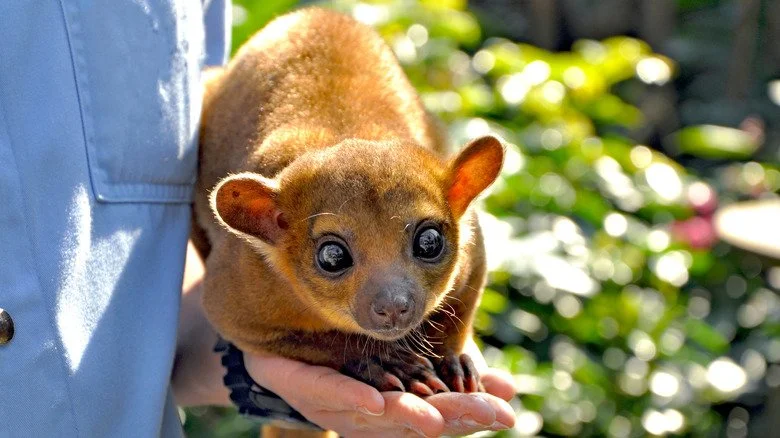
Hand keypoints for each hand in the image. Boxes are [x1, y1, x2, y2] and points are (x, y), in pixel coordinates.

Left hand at [244, 350, 515, 436]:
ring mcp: (335, 402)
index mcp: (395, 411)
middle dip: (450, 417)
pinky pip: (327, 390)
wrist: (281, 344)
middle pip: (412, 420)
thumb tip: (508, 390)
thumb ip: (455, 375)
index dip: (472, 415)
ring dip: (405, 416)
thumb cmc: (352, 360)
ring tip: (434, 420)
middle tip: (487, 414)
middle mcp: (367, 415)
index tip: (506, 412)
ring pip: (373, 414)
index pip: (439, 415)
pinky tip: (375, 400)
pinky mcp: (303, 384)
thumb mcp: (411, 363)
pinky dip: (351, 396)